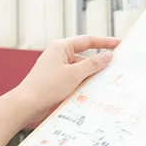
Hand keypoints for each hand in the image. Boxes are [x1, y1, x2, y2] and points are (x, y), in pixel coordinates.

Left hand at [6, 34, 120, 126]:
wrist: (26, 104)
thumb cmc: (47, 87)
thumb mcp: (74, 74)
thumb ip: (93, 64)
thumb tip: (107, 55)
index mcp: (61, 46)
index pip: (88, 40)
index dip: (105, 42)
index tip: (119, 44)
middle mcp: (59, 54)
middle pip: (85, 56)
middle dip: (98, 63)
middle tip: (115, 68)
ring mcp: (57, 67)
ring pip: (80, 69)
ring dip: (91, 76)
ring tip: (105, 84)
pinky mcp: (56, 80)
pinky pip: (74, 78)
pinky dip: (83, 83)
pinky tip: (91, 91)